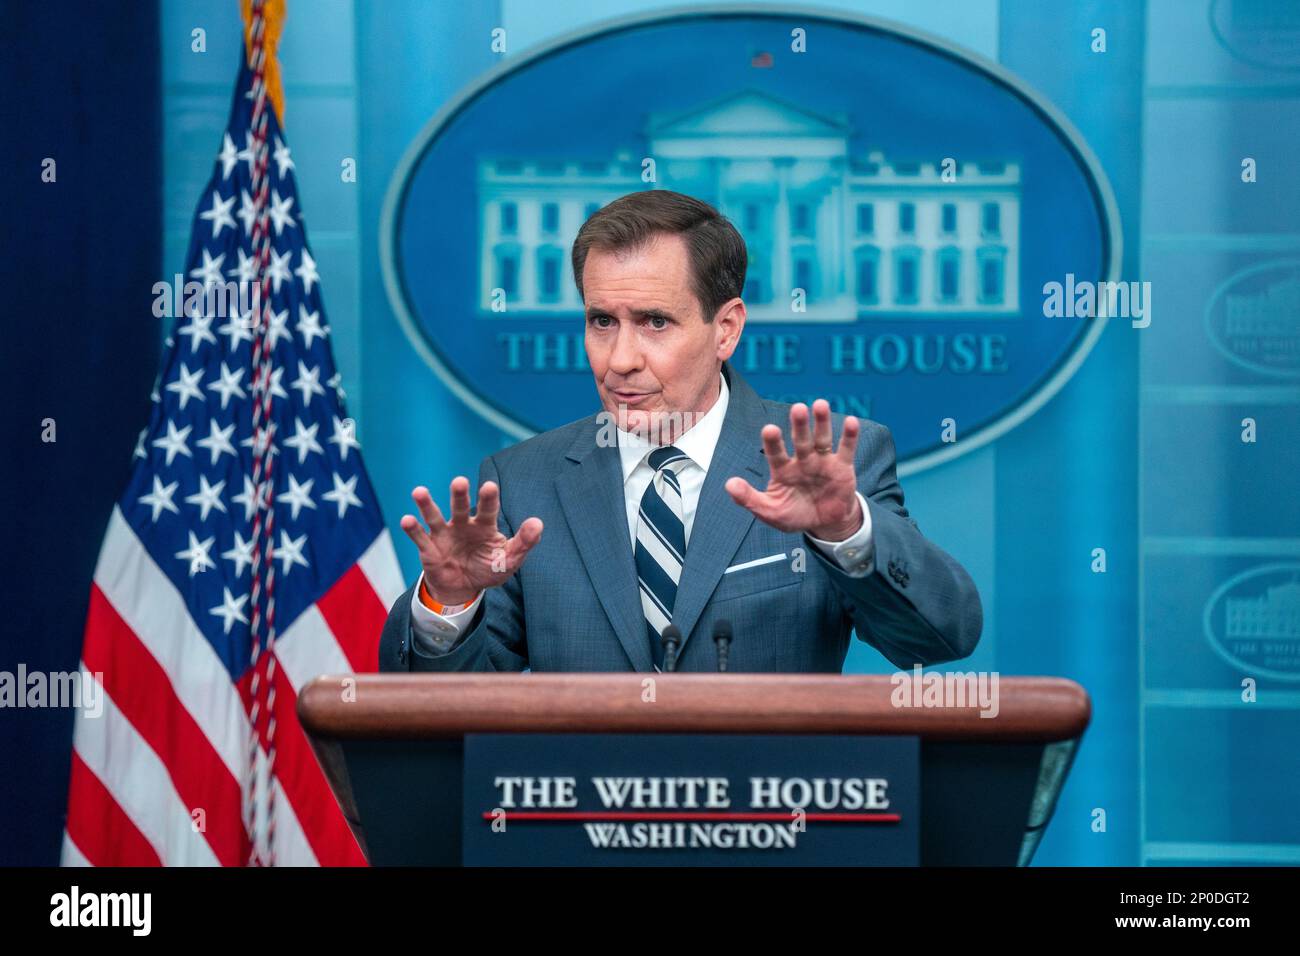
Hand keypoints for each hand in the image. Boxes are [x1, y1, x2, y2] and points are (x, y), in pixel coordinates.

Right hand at [399, 477, 542, 605]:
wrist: (464, 588)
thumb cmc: (488, 568)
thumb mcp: (509, 559)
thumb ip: (524, 542)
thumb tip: (538, 523)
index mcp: (484, 526)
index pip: (488, 509)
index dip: (488, 498)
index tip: (489, 486)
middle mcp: (463, 524)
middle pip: (460, 507)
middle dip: (459, 495)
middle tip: (459, 481)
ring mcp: (444, 534)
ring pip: (435, 516)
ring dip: (427, 504)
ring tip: (419, 492)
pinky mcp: (429, 548)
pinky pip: (419, 537)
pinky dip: (413, 528)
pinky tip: (407, 519)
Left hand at [725, 399, 862, 541]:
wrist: (825, 525)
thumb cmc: (795, 515)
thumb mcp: (770, 511)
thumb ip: (749, 498)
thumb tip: (729, 484)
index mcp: (782, 469)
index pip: (775, 452)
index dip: (773, 441)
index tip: (770, 429)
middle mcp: (802, 460)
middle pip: (800, 439)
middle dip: (799, 425)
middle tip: (797, 408)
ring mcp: (822, 461)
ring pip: (822, 438)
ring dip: (822, 422)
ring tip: (820, 405)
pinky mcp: (842, 467)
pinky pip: (846, 449)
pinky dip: (849, 436)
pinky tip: (851, 422)